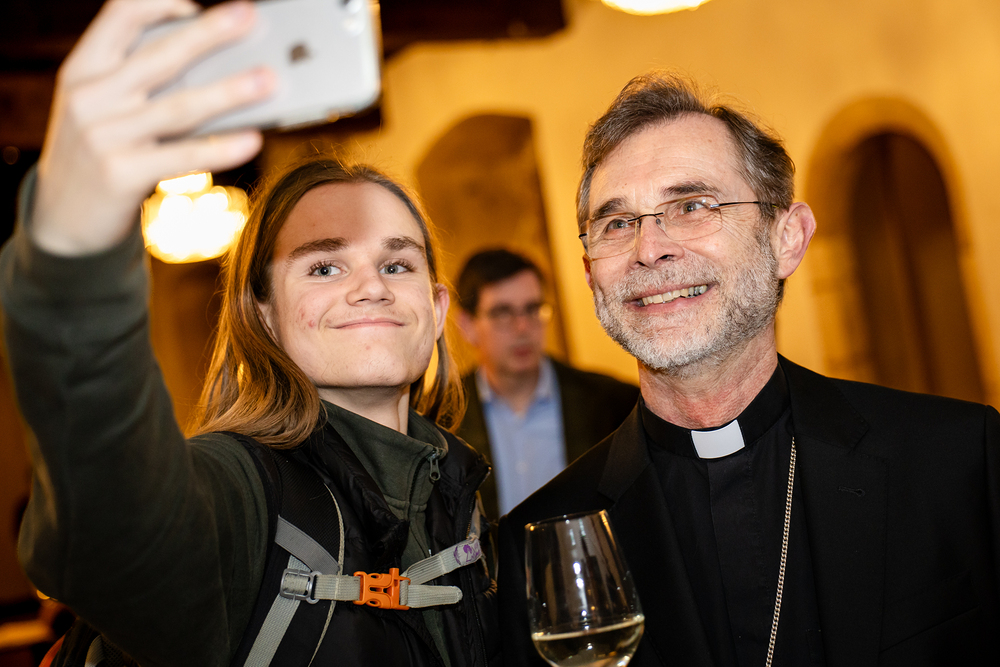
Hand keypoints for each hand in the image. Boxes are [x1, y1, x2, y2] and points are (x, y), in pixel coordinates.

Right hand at [31, 0, 275, 255]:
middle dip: (210, 35)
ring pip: (178, 107)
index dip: (159, 3)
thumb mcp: (105, 110)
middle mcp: (89, 97)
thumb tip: (218, 70)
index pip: (120, 15)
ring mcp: (103, 137)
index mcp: (83, 69)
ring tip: (269, 81)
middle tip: (251, 19)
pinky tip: (252, 141)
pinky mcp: (120, 175)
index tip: (197, 5)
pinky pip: (182, 156)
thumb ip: (143, 86)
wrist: (62, 221)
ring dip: (229, 92)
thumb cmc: (100, 155)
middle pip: (161, 57)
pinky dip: (220, 148)